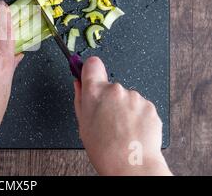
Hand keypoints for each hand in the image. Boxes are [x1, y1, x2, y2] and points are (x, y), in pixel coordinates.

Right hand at [73, 57, 171, 175]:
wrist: (131, 165)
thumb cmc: (105, 150)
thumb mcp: (83, 124)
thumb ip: (80, 99)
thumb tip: (79, 84)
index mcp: (94, 92)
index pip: (92, 64)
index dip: (91, 70)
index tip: (90, 75)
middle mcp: (115, 90)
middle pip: (110, 86)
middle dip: (109, 99)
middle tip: (107, 119)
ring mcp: (134, 97)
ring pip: (127, 98)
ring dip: (124, 108)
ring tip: (121, 129)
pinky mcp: (149, 106)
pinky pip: (140, 107)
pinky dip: (137, 116)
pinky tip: (132, 131)